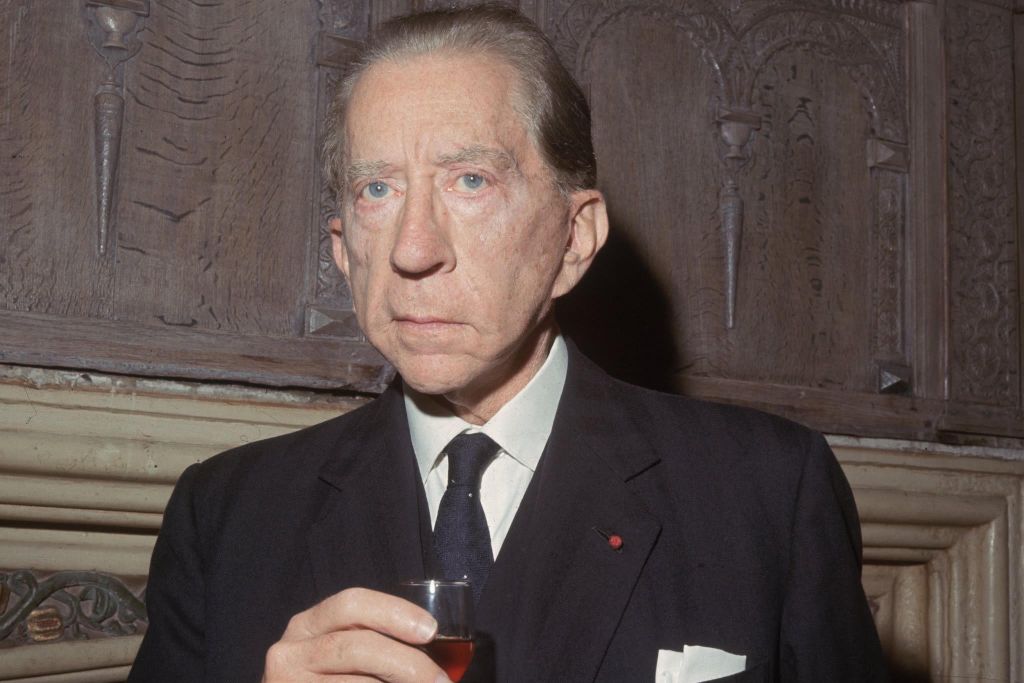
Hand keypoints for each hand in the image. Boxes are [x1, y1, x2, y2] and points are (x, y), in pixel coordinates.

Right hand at [262, 587, 449, 681]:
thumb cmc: (329, 679)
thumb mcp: (338, 653)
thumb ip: (373, 641)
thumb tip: (435, 644)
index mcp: (307, 625)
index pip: (352, 603)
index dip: (394, 612)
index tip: (430, 629)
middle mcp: (290, 652)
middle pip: (357, 647)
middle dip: (406, 662)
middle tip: (439, 680)